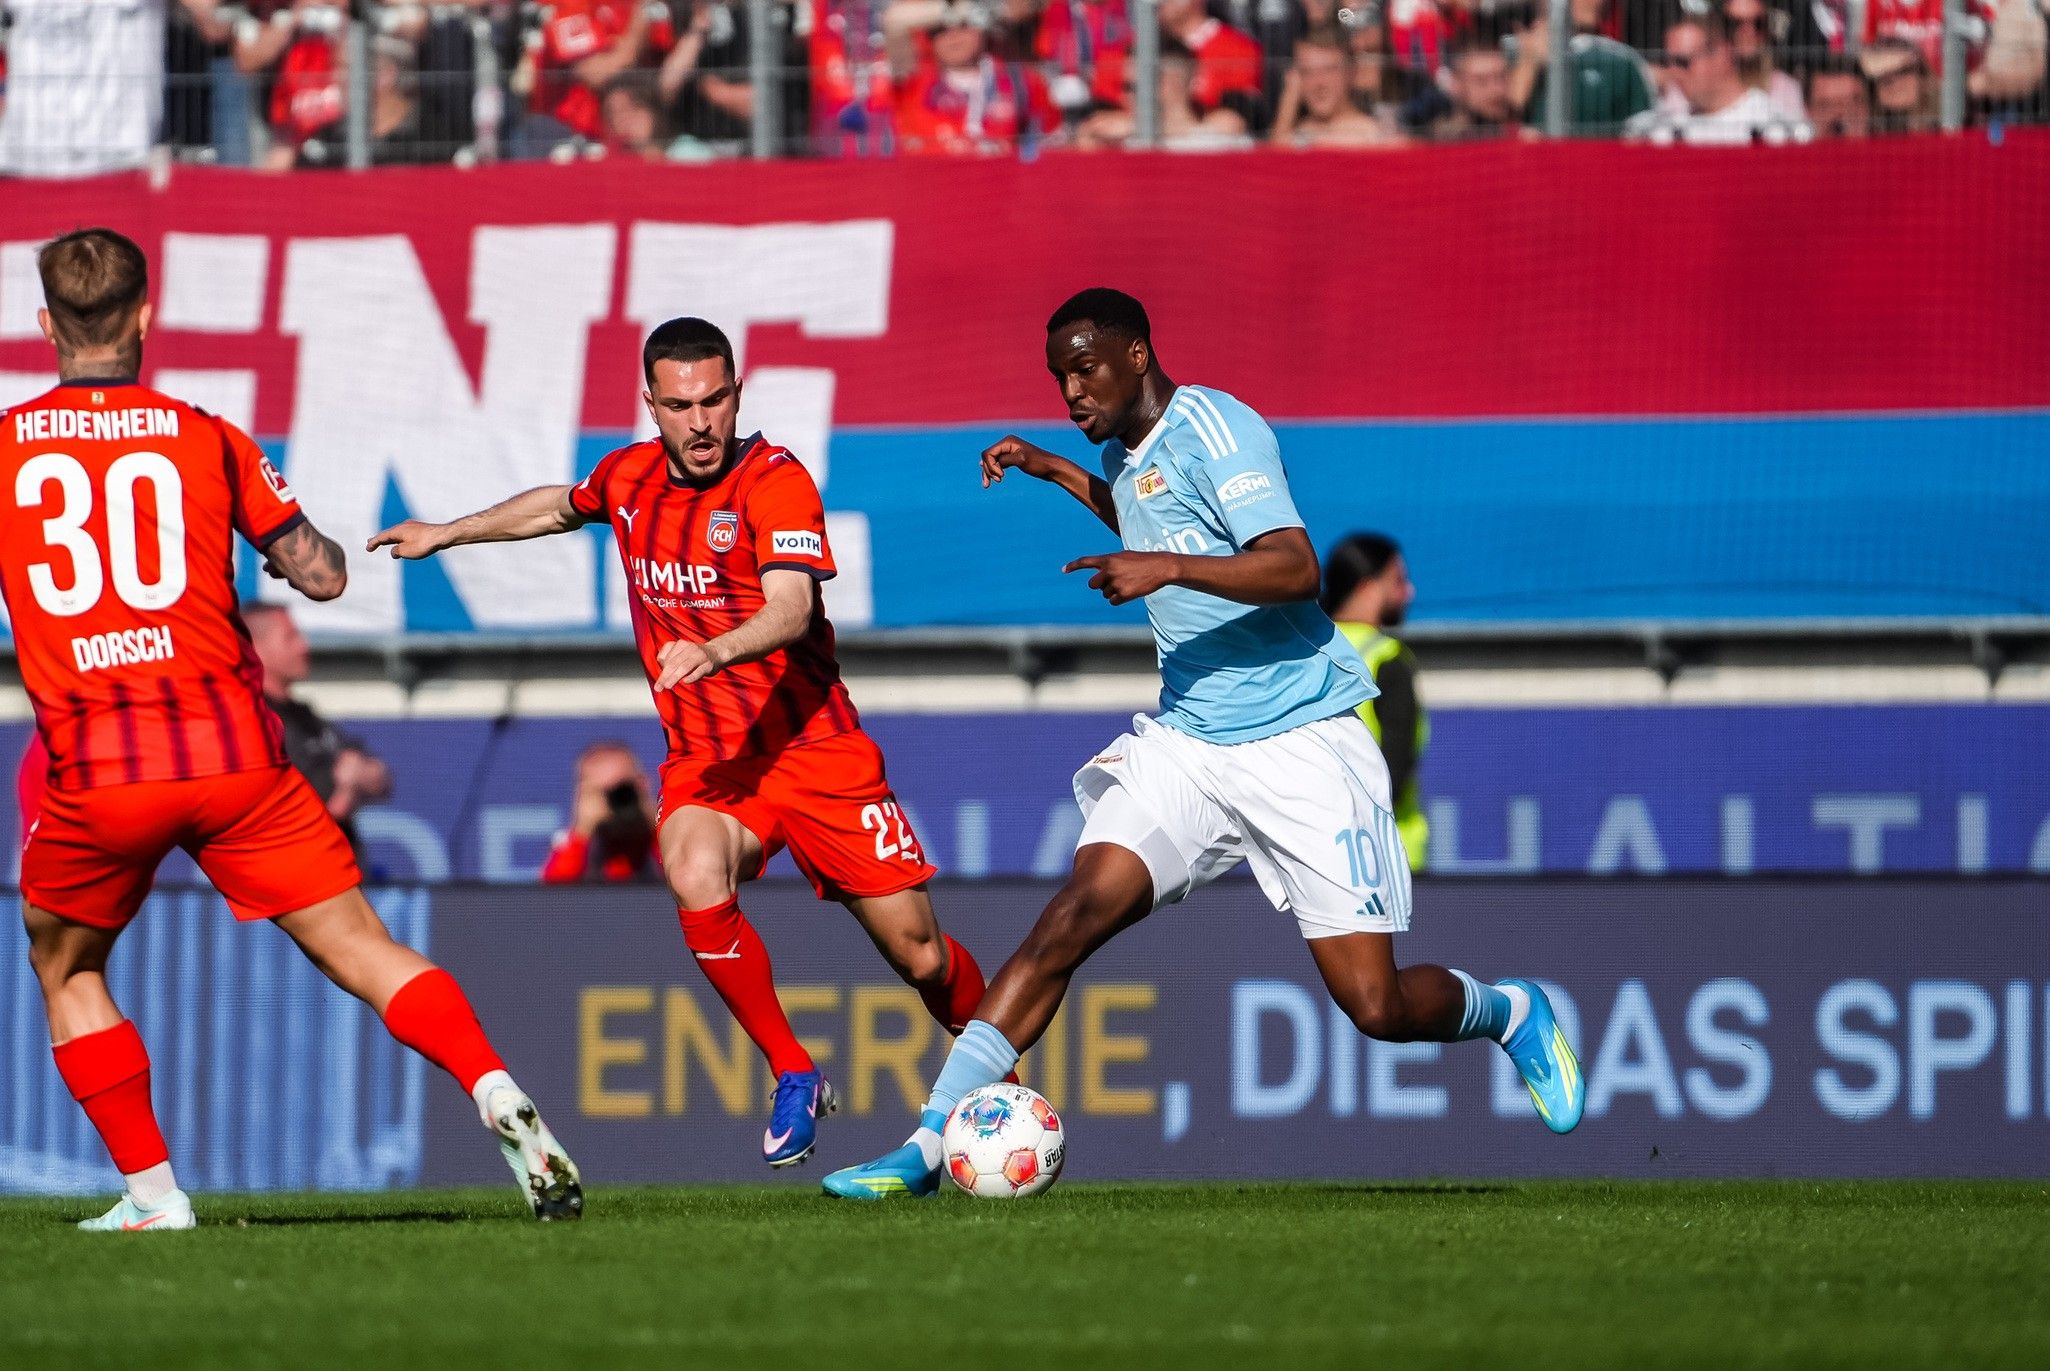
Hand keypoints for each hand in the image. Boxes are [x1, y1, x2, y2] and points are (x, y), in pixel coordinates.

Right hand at [366, 519, 449, 559]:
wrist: (443, 536)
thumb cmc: (424, 544)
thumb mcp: (406, 551)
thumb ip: (397, 551)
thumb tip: (394, 552)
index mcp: (397, 531)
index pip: (381, 537)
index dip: (373, 543)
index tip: (367, 549)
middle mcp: (403, 526)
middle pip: (388, 534)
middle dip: (380, 539)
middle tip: (371, 543)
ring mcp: (413, 527)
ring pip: (398, 534)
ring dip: (391, 539)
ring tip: (385, 542)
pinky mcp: (421, 530)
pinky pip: (407, 535)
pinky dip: (401, 539)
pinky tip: (403, 542)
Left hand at [654, 638, 722, 689]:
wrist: (716, 653)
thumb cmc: (694, 657)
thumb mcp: (680, 655)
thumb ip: (670, 662)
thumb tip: (662, 678)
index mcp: (679, 644)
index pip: (665, 657)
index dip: (660, 669)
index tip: (659, 681)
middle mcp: (689, 648)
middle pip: (673, 663)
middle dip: (665, 676)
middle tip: (659, 687)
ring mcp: (700, 655)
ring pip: (684, 667)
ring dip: (675, 677)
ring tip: (668, 686)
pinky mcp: (708, 664)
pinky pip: (699, 671)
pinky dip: (691, 677)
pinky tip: (685, 682)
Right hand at [980, 435, 1051, 487]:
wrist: (1052, 468)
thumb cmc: (1039, 463)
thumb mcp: (1020, 460)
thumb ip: (1003, 460)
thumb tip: (984, 461)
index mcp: (1008, 441)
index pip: (988, 453)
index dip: (990, 466)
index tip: (1001, 476)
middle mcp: (1007, 444)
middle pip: (987, 457)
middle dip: (987, 470)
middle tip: (994, 482)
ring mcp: (1008, 452)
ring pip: (991, 462)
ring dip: (988, 473)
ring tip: (987, 486)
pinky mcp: (1012, 459)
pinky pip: (997, 465)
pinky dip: (994, 473)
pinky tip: (993, 480)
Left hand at [1064, 551, 1180, 605]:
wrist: (1161, 567)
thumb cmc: (1142, 561)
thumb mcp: (1124, 557)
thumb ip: (1109, 564)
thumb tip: (1098, 577)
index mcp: (1108, 559)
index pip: (1086, 561)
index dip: (1073, 566)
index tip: (1063, 570)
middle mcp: (1109, 571)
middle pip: (1092, 585)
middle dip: (1100, 586)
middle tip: (1112, 582)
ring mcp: (1116, 583)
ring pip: (1104, 594)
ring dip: (1113, 591)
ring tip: (1128, 583)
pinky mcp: (1123, 594)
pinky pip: (1113, 601)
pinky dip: (1119, 599)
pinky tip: (1130, 591)